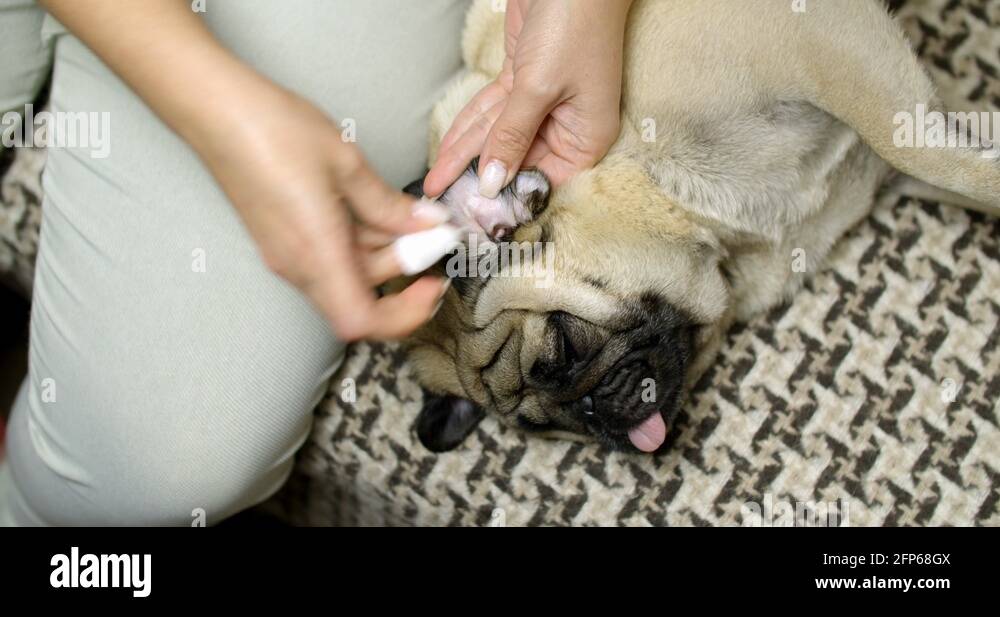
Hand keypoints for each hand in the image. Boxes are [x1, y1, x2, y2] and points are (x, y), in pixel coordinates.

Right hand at [39, 0, 453, 341]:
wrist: (216, 111)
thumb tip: (426, 226)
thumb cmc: (275, 131)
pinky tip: (373, 207)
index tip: (431, 285)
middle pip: (362, 297)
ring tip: (405, 208)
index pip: (362, 322)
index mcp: (316, 253)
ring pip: (349, 276)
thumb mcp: (346, 163)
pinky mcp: (284, 242)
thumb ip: (388, 205)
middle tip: (432, 229)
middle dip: (403, 267)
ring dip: (384, 251)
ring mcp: (288, 256)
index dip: (403, 316)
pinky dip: (361, 242)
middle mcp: (299, 266)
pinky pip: (332, 258)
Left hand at [424, 0, 632, 197]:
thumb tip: (493, 182)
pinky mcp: (523, 81)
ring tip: (436, 183)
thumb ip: (511, 136)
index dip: (508, 198)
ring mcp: (543, 103)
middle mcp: (567, 126)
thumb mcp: (539, 87)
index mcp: (586, 137)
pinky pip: (492, 114)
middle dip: (478, 179)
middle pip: (516, 162)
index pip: (543, 180)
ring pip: (497, 138)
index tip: (475, 213)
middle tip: (446, 201)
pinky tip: (448, 153)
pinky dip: (468, 130)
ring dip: (465, 158)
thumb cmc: (576, 23)